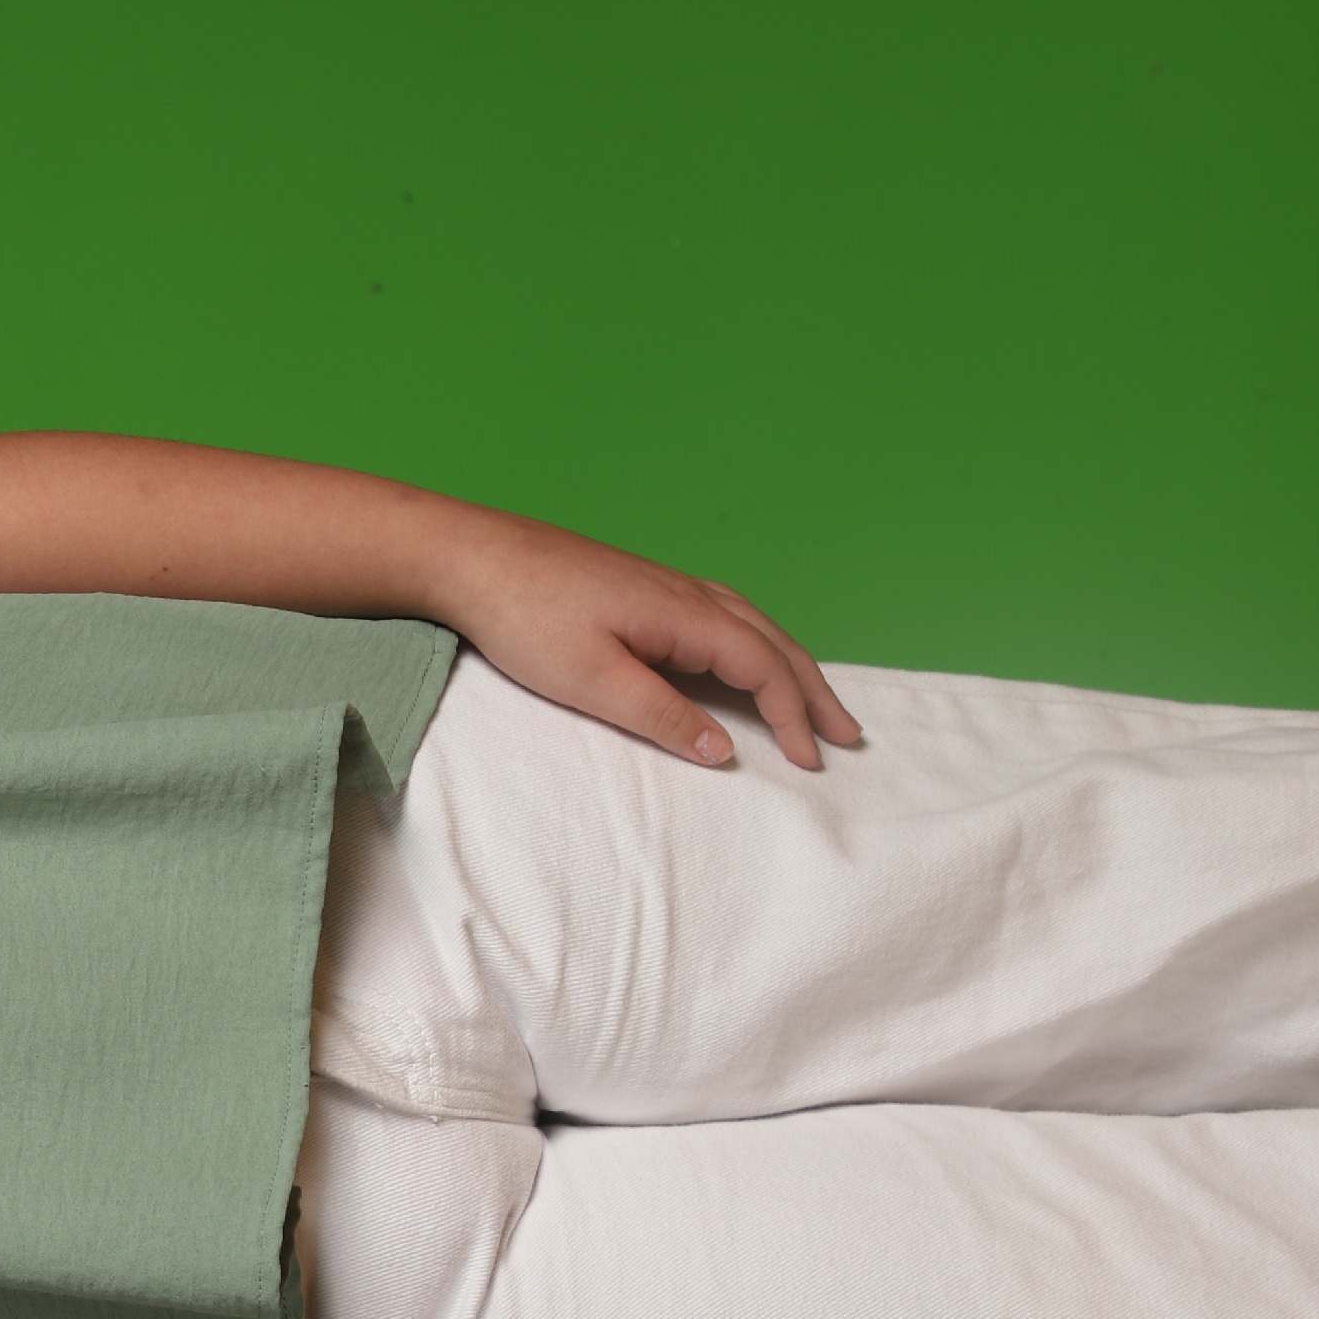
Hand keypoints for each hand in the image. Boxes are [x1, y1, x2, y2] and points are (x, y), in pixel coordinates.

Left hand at [427, 513, 864, 769]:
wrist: (471, 557)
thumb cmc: (525, 617)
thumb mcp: (592, 681)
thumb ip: (662, 717)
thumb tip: (723, 751)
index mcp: (687, 615)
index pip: (764, 669)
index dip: (793, 717)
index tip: (812, 762)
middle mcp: (689, 594)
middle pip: (773, 643)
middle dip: (813, 692)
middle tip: (847, 734)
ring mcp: (667, 587)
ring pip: (752, 627)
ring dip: (789, 666)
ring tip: (813, 702)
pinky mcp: (642, 588)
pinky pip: (722, 617)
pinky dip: (753, 645)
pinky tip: (745, 659)